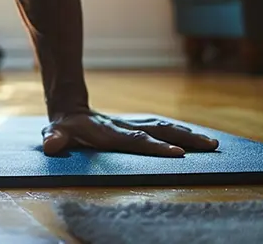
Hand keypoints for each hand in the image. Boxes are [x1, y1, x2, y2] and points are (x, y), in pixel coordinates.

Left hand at [42, 112, 218, 156]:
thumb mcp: (55, 132)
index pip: (135, 140)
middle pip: (158, 130)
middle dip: (184, 138)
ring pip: (163, 126)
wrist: (69, 109)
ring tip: (212, 143)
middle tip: (210, 146)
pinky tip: (196, 138)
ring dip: (187, 134)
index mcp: (109, 132)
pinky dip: (180, 131)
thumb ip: (54, 139)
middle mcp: (125, 127)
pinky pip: (161, 127)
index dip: (155, 146)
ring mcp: (132, 125)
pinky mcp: (136, 126)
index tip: (178, 153)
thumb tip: (50, 146)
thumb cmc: (64, 127)